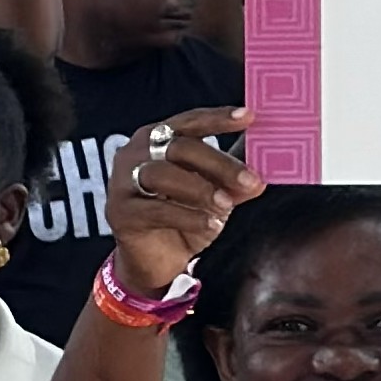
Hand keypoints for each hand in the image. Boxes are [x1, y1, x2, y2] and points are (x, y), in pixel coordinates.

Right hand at [104, 107, 257, 293]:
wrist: (155, 262)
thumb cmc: (183, 219)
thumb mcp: (214, 196)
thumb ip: (232, 183)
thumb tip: (260, 179)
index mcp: (159, 139)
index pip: (190, 122)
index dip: (218, 118)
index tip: (249, 117)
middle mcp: (136, 153)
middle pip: (179, 147)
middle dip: (218, 163)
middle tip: (250, 180)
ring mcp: (123, 181)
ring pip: (163, 174)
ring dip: (200, 189)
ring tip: (226, 205)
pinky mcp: (120, 212)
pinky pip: (156, 209)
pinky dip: (188, 217)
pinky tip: (211, 225)